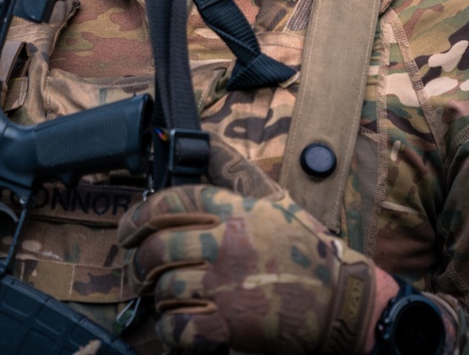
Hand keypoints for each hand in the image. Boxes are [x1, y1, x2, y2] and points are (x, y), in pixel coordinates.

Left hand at [117, 185, 376, 353]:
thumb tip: (201, 139)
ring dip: (159, 296)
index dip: (137, 216)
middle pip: (158, 247)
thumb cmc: (305, 247)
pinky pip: (180, 326)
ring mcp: (225, 285)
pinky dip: (172, 329)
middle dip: (141, 260)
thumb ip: (232, 166)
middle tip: (141, 269)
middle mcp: (223, 243)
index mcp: (231, 210)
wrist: (342, 300)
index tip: (126, 231)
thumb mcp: (271, 197)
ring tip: (164, 297)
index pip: (169, 203)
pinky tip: (177, 324)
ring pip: (166, 287)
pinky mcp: (231, 325)